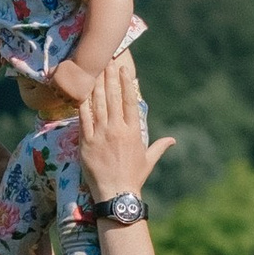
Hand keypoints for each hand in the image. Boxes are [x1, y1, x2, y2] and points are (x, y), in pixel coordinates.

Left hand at [73, 52, 174, 206]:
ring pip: (98, 104)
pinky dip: (81, 103)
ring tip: (94, 69)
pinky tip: (80, 90)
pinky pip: (83, 118)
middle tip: (106, 60)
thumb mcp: (149, 160)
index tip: (123, 68)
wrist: (116, 194)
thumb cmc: (134, 178)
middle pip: (113, 97)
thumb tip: (173, 140)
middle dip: (109, 77)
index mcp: (133, 131)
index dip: (126, 83)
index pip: (130, 101)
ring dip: (96, 84)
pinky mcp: (86, 142)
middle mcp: (117, 129)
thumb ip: (160, 146)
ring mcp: (101, 135)